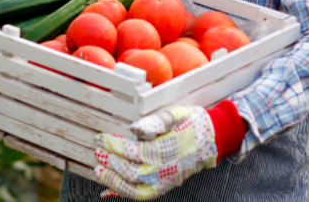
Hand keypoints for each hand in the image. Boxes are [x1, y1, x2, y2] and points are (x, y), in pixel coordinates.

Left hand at [92, 100, 244, 199]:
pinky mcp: (164, 188)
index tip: (100, 139)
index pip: (129, 151)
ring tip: (99, 172)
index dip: (112, 145)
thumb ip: (153, 122)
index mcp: (162, 151)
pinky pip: (141, 196)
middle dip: (110, 162)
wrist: (211, 141)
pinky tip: (109, 191)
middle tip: (97, 153)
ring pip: (132, 189)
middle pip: (128, 171)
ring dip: (113, 181)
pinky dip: (123, 194)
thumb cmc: (191, 124)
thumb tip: (134, 129)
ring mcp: (163, 182)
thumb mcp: (174, 116)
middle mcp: (162, 171)